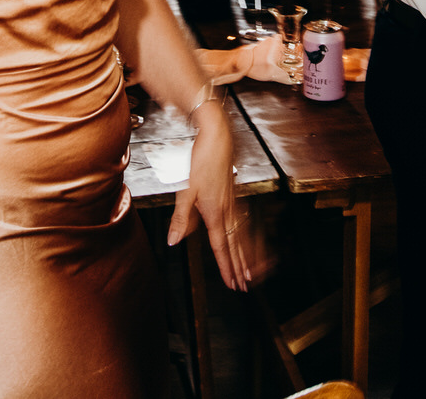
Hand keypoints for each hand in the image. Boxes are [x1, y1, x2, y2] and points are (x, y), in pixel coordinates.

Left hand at [167, 107, 251, 290]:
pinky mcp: (233, 196)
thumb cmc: (202, 161)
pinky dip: (246, 238)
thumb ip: (182, 218)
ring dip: (245, 256)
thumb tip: (174, 241)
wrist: (217, 138)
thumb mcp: (186, 190)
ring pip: (240, 236)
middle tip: (244, 286)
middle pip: (234, 245)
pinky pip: (241, 224)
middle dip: (239, 267)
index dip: (226, 267)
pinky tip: (245, 242)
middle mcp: (227, 211)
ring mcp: (232, 204)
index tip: (232, 283)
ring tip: (251, 272)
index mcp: (215, 213)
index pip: (221, 247)